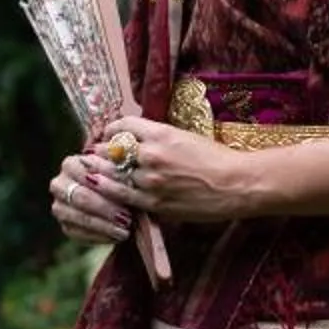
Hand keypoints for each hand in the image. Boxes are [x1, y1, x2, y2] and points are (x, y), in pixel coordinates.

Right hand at [47, 152, 133, 246]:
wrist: (111, 195)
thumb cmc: (118, 177)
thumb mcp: (120, 168)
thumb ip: (120, 170)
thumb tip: (127, 179)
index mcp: (70, 164)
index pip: (88, 172)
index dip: (110, 181)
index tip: (130, 188)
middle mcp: (59, 185)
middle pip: (82, 197)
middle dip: (106, 208)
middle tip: (127, 217)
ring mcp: (59, 207)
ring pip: (81, 218)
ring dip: (104, 225)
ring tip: (125, 230)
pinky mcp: (66, 226)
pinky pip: (80, 234)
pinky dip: (100, 236)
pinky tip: (116, 237)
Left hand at [97, 114, 268, 225]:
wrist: (236, 184)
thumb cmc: (217, 158)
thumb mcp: (186, 137)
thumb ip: (159, 138)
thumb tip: (136, 141)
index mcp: (162, 133)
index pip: (123, 125)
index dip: (111, 129)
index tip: (108, 134)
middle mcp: (151, 155)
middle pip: (111, 150)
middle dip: (100, 152)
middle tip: (93, 154)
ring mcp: (150, 181)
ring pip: (111, 175)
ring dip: (99, 173)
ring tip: (92, 172)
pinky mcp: (154, 203)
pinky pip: (122, 197)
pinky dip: (110, 193)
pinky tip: (104, 191)